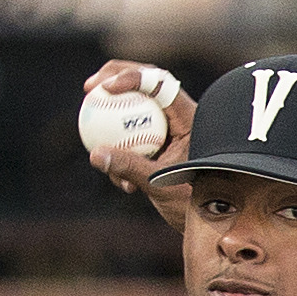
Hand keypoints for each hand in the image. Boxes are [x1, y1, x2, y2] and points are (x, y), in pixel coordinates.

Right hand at [82, 61, 195, 229]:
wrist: (208, 219)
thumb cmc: (192, 201)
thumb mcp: (159, 184)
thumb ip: (128, 167)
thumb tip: (94, 154)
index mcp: (189, 116)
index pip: (160, 83)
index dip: (132, 76)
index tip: (107, 88)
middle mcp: (180, 115)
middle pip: (146, 81)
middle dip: (115, 76)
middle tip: (89, 87)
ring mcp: (169, 126)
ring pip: (137, 104)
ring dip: (112, 107)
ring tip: (89, 109)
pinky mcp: (159, 141)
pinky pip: (133, 131)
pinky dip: (118, 142)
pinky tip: (111, 166)